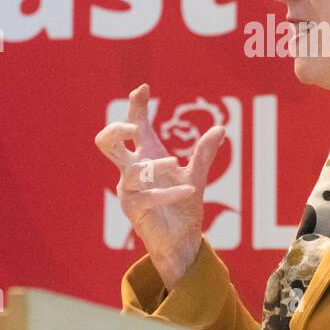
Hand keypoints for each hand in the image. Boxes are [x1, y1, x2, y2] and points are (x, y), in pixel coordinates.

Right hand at [94, 83, 226, 290]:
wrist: (182, 241)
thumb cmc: (183, 207)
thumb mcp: (196, 176)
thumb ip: (204, 153)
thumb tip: (221, 127)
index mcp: (145, 157)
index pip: (135, 126)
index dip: (136, 107)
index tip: (143, 88)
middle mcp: (132, 171)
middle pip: (108, 143)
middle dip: (116, 130)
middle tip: (133, 126)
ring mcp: (129, 190)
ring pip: (129, 170)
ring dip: (154, 166)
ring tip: (176, 163)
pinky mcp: (134, 209)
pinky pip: (147, 197)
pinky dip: (169, 192)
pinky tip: (188, 189)